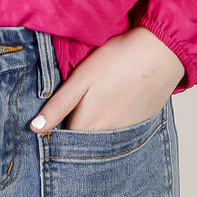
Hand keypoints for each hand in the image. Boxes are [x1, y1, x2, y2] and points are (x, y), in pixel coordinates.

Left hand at [30, 27, 184, 131]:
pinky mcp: (141, 123)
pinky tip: (111, 105)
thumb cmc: (118, 59)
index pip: (64, 144)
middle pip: (84, 144)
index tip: (46, 126)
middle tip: (66, 115)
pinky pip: (120, 133)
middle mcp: (109, 136)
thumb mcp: (81, 78)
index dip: (54, 135)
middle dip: (73, 138)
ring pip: (102, 139)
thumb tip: (35, 129)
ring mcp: (128, 132)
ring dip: (93, 131)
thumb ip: (58, 105)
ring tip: (90, 108)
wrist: (161, 52)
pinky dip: (112, 124)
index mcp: (90, 126)